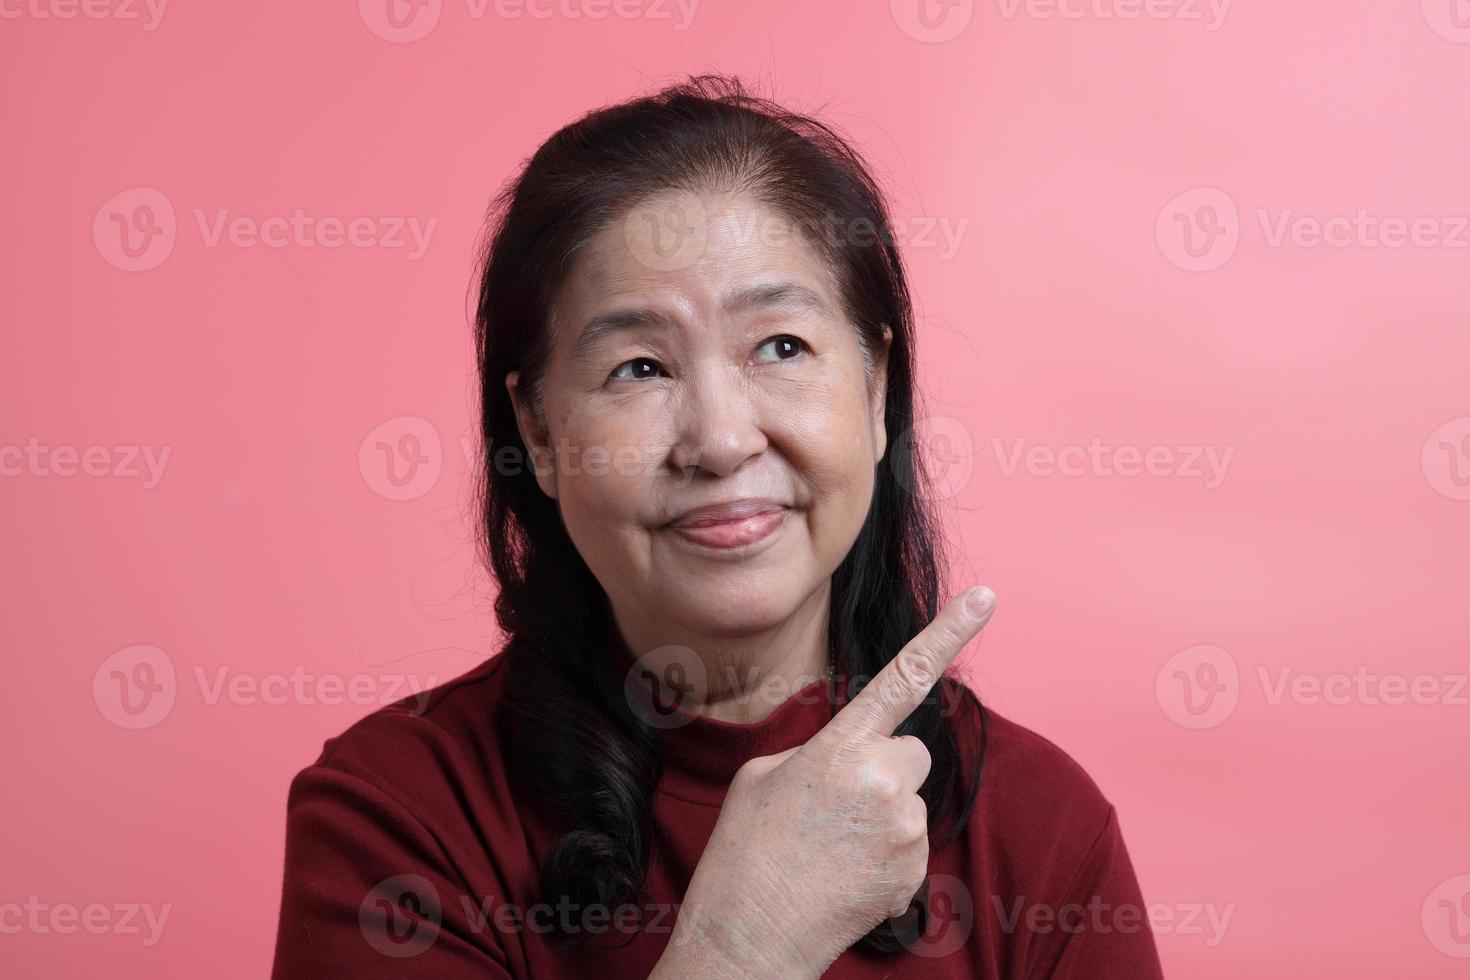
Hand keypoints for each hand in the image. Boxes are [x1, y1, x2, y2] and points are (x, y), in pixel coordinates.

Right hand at [661, 586, 997, 978]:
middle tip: (834, 804)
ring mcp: (903, 829)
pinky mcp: (914, 870)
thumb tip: (851, 761)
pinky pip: (909, 843)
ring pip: (908, 799)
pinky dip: (884, 854)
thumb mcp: (764, 776)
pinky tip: (843, 872)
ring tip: (830, 845)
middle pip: (910, 752)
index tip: (985, 596)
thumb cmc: (743, 853)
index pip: (905, 676)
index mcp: (841, 746)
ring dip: (880, 813)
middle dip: (883, 766)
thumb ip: (818, 752)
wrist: (749, 937)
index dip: (949, 631)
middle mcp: (883, 781)